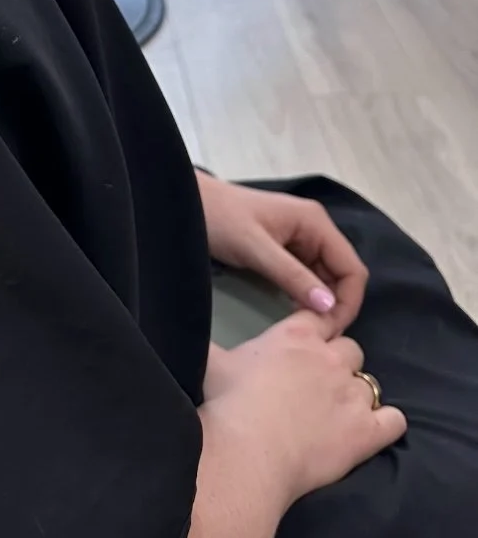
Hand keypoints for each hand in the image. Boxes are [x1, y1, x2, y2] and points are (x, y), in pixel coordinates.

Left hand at [197, 173, 367, 334]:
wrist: (185, 202)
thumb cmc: (219, 218)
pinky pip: (306, 276)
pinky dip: (305, 295)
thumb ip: (292, 276)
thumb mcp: (255, 249)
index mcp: (315, 222)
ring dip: (320, 302)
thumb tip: (329, 307)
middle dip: (335, 304)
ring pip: (324, 278)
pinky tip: (296, 314)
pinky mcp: (284, 248)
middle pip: (341, 274)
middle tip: (318, 335)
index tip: (330, 330)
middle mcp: (314, 228)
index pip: (351, 268)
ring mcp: (299, 238)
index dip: (348, 301)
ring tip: (309, 329)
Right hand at [203, 315, 406, 507]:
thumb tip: (186, 326)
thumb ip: (205, 340)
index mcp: (295, 337)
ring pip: (370, 383)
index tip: (307, 349)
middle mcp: (330, 358)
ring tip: (337, 413)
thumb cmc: (225, 401)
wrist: (248, 452)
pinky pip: (394, 421)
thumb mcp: (209, 360)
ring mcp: (353, 395)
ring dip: (357, 395)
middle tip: (317, 386)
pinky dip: (387, 424)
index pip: (320, 319)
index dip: (317, 333)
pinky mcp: (368, 432)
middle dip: (339, 363)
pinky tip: (372, 430)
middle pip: (351, 348)